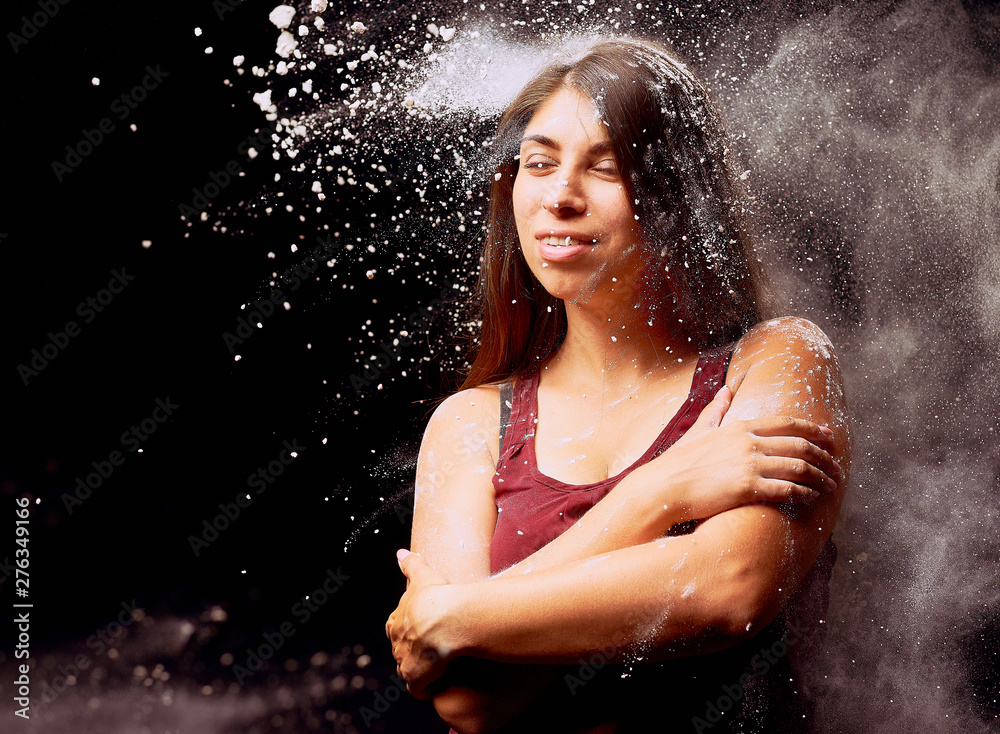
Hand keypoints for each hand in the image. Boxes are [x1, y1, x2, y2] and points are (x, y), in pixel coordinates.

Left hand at [385, 549, 455, 698]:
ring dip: (420, 671)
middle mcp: (397, 643)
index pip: (398, 630)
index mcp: (396, 621)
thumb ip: (411, 564)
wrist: (444, 619)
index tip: (422, 631)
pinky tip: (438, 683)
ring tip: (436, 668)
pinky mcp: (416, 679)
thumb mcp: (422, 575)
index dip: (410, 631)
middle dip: (414, 652)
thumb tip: (400, 552)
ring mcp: (404, 662)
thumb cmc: (435, 595)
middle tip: (432, 650)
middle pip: (403, 651)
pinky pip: (418, 689)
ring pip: (409, 670)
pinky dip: (426, 688)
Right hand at [641, 385, 841, 520]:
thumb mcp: (699, 429)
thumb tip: (727, 388)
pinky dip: (805, 493)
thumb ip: (716, 409)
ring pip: (799, 467)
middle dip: (824, 457)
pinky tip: (813, 499)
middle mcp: (748, 442)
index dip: (813, 429)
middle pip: (800, 445)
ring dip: (820, 477)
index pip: (787, 423)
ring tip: (831, 486)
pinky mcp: (748, 487)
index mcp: (739, 426)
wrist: (663, 486)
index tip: (830, 437)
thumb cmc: (678, 462)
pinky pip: (787, 489)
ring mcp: (749, 464)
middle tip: (837, 467)